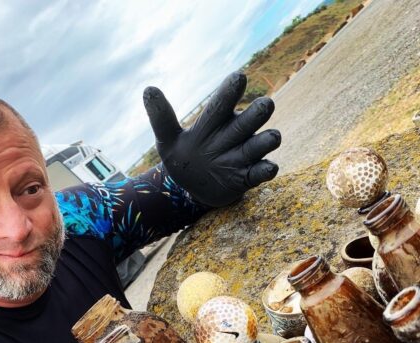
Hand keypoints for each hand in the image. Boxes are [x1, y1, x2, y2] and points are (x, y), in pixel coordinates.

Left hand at [143, 71, 280, 207]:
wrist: (193, 188)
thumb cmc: (183, 158)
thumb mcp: (167, 141)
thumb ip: (161, 119)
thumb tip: (148, 90)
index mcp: (215, 121)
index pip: (223, 102)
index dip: (230, 91)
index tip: (239, 77)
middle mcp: (234, 133)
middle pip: (252, 118)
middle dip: (259, 112)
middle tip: (265, 105)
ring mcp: (244, 155)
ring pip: (263, 142)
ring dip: (267, 140)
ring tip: (271, 137)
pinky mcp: (248, 176)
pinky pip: (262, 171)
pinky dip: (266, 169)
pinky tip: (269, 168)